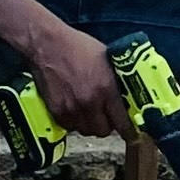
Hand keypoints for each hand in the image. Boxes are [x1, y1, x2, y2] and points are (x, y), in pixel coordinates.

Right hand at [24, 18, 130, 138]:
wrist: (47, 44)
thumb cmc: (78, 47)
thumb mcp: (107, 60)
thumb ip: (117, 82)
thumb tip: (127, 98)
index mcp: (106, 89)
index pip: (122, 122)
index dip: (129, 131)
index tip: (132, 135)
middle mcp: (89, 102)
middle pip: (103, 131)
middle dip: (107, 126)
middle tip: (107, 117)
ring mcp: (71, 108)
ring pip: (86, 130)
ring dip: (90, 125)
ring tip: (90, 112)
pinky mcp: (56, 110)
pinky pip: (70, 127)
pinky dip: (74, 123)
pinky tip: (76, 111)